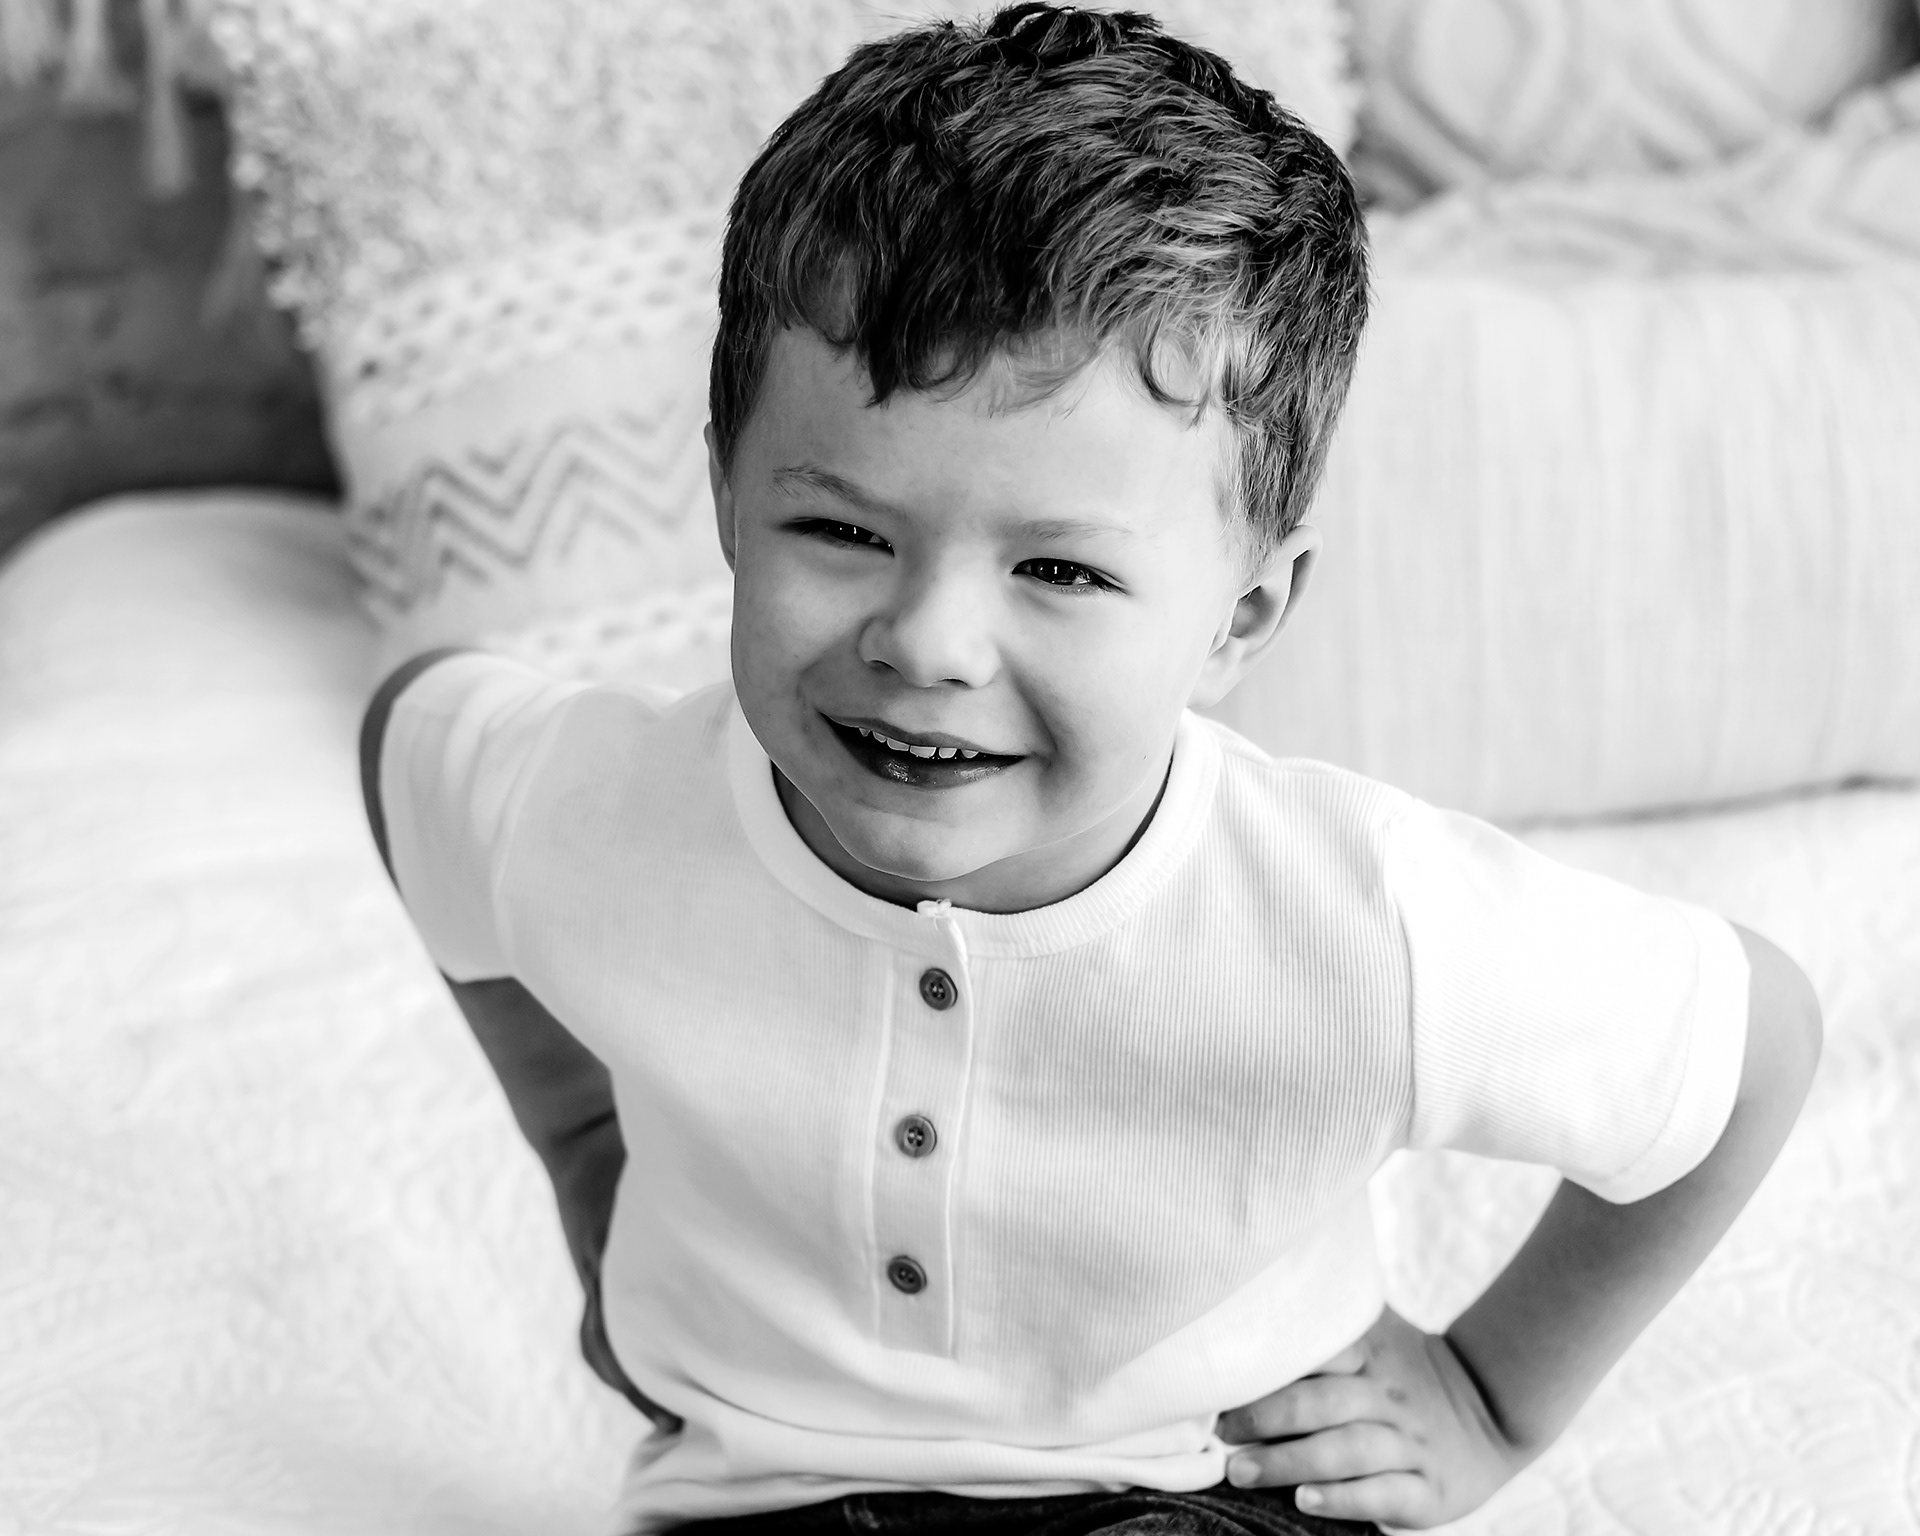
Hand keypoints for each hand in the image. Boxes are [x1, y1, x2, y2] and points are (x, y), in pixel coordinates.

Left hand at [1216, 1308, 1525, 1527]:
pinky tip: (1305, 1502)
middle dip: (1266, 1417)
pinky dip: (1343, 1500)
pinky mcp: (1428, 1491)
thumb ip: (1326, 1313)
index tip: (1222, 1373)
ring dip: (1290, 1462)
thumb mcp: (1377, 1330)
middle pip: (1323, 1403)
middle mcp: (1390, 1397)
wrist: (1493, 1408)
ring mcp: (1410, 1445)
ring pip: (1348, 1451)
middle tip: (1221, 1429)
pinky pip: (1384, 1495)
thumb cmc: (1408, 1368)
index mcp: (1372, 1353)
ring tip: (1241, 1472)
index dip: (1270, 1364)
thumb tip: (1258, 1282)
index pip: (1318, 1351)